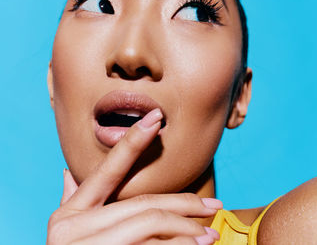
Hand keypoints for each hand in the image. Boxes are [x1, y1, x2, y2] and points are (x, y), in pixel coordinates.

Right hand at [47, 109, 221, 244]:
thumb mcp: (68, 233)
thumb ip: (73, 202)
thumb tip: (67, 172)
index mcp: (69, 214)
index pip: (108, 171)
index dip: (132, 141)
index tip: (156, 119)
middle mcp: (72, 227)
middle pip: (142, 205)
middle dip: (183, 203)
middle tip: (213, 207)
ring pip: (150, 225)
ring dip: (186, 229)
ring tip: (210, 234)